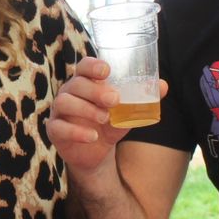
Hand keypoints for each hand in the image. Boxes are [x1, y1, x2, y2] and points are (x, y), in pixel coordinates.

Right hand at [47, 57, 165, 177]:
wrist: (95, 152)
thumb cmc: (108, 124)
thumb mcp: (126, 112)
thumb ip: (141, 99)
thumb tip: (163, 86)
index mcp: (85, 83)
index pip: (84, 67)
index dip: (93, 66)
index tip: (107, 71)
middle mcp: (69, 93)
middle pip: (76, 84)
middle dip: (95, 90)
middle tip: (114, 99)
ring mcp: (59, 111)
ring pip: (64, 102)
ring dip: (86, 109)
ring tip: (105, 118)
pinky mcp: (55, 130)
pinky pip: (58, 127)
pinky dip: (76, 132)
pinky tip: (93, 137)